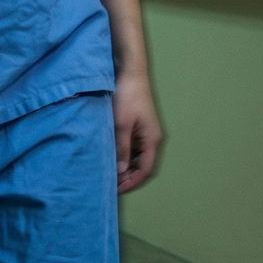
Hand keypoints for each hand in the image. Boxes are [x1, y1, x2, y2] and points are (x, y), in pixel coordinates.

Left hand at [113, 69, 162, 194]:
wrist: (130, 73)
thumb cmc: (127, 97)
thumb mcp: (121, 125)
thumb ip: (121, 149)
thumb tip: (120, 172)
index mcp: (152, 140)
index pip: (146, 170)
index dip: (132, 182)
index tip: (117, 190)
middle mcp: (152, 139)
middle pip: (144, 166)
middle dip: (129, 178)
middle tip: (111, 185)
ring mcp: (146, 133)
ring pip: (138, 158)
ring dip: (127, 168)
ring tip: (110, 174)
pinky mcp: (139, 128)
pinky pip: (134, 149)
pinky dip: (125, 157)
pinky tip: (113, 159)